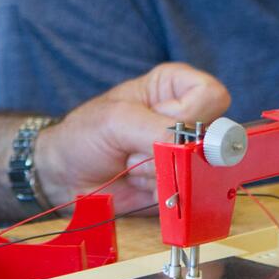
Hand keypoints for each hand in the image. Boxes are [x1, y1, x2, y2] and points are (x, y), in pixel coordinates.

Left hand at [34, 63, 230, 212]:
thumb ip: (156, 129)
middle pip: (212, 136)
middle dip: (169, 148)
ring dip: (160, 172)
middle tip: (135, 147)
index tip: (157, 119)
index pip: (212, 95)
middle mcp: (188, 117)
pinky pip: (188, 192)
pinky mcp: (182, 183)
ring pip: (199, 168)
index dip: (188, 112)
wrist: (67, 176)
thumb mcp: (116, 119)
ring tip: (132, 163)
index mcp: (176, 86)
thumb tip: (193, 147)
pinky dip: (160, 191)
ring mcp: (186, 153)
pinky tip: (137, 182)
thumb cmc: (86, 134)